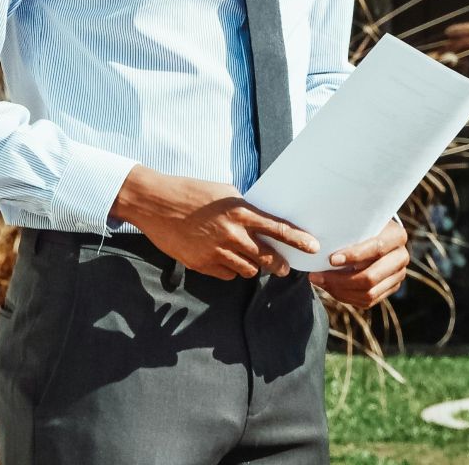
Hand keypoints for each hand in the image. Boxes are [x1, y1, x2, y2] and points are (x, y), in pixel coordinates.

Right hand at [111, 164, 318, 278]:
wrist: (155, 203)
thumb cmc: (192, 193)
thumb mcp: (225, 193)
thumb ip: (245, 209)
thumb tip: (262, 221)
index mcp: (241, 212)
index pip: (278, 229)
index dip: (298, 240)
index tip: (313, 247)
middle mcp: (232, 233)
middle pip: (267, 257)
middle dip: (279, 265)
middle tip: (285, 268)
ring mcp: (216, 251)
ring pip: (247, 270)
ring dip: (252, 267)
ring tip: (250, 260)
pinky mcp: (200, 263)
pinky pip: (226, 275)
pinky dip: (230, 270)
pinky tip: (226, 260)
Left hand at [309, 220, 408, 309]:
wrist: (375, 235)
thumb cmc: (361, 226)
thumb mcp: (357, 223)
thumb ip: (347, 230)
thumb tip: (320, 245)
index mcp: (397, 236)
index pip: (377, 248)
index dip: (354, 256)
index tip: (331, 259)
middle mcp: (401, 257)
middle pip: (371, 277)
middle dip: (340, 280)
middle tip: (316, 276)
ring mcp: (398, 275)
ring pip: (368, 293)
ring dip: (339, 291)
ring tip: (320, 281)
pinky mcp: (391, 288)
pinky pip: (367, 301)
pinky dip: (345, 297)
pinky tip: (331, 287)